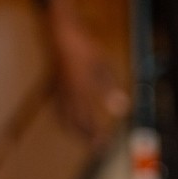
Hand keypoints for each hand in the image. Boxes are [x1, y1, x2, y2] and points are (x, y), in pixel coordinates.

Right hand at [48, 16, 129, 147]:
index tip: (103, 144)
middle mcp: (68, 93)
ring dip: (74, 129)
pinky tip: (68, 118)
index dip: (95, 134)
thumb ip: (110, 87)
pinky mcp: (55, 83)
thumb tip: (121, 108)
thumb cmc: (85, 45)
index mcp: (81, 90)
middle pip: (75, 122)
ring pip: (64, 116)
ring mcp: (59, 89)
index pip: (88, 119)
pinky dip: (63, 117)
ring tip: (82, 136)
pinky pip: (58, 107)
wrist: (61, 31)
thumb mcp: (103, 63)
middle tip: (95, 147)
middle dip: (85, 136)